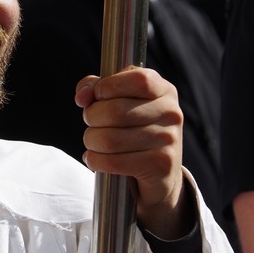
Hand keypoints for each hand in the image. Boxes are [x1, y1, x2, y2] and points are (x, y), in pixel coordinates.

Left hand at [76, 66, 184, 238]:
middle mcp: (170, 113)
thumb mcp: (121, 101)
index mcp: (164, 90)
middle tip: (92, 124)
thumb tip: (82, 97)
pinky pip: (113, 162)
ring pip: (110, 139)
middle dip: (92, 117)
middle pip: (115, 111)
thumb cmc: (134, 129)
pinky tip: (94, 159)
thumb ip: (97, 88)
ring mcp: (168, 140)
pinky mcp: (160, 165)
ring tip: (93, 142)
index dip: (108, 86)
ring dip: (91, 141)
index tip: (98, 96)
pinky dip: (95, 160)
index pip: (137, 79)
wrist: (161, 173)